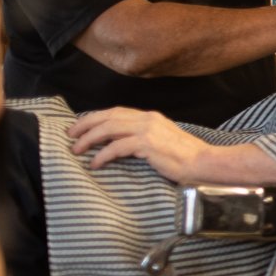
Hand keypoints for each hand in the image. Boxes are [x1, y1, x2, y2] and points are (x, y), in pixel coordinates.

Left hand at [70, 107, 208, 180]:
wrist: (205, 163)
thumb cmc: (186, 158)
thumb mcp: (163, 141)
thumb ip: (145, 137)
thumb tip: (123, 144)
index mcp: (151, 117)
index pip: (116, 111)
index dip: (95, 118)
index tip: (80, 127)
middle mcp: (147, 119)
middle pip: (107, 117)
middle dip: (85, 125)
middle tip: (70, 136)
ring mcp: (147, 130)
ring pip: (108, 129)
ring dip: (88, 139)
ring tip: (77, 150)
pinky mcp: (147, 144)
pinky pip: (116, 147)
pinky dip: (102, 155)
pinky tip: (95, 163)